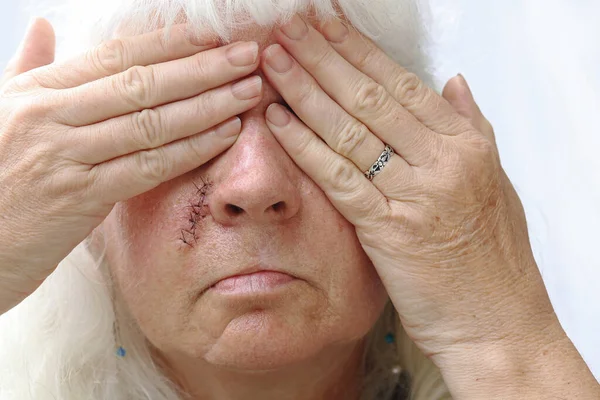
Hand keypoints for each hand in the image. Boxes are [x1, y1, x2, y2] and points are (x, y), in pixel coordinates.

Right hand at [0, 18, 261, 314]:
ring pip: (150, 122)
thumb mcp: (4, 111)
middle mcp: (52, 116)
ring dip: (207, 105)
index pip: (117, 56)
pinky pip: (147, 167)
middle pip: (142, 83)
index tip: (213, 34)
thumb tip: (46, 26)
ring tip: (248, 91)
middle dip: (201, 68)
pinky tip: (224, 135)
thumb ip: (31, 68)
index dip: (169, 43)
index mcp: (39, 91)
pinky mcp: (79, 198)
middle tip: (247, 55)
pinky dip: (190, 150)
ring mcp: (65, 156)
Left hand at [261, 15, 559, 369]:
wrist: (498, 322)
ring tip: (274, 60)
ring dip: (306, 90)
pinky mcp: (389, 230)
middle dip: (324, 57)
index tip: (328, 25)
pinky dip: (306, 146)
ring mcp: (416, 194)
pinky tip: (279, 120)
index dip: (359, 51)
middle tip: (289, 27)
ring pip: (351, 130)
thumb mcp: (494, 182)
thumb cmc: (494, 258)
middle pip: (370, 97)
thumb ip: (472, 127)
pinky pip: (340, 178)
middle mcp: (442, 161)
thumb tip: (452, 82)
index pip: (402, 83)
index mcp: (466, 145)